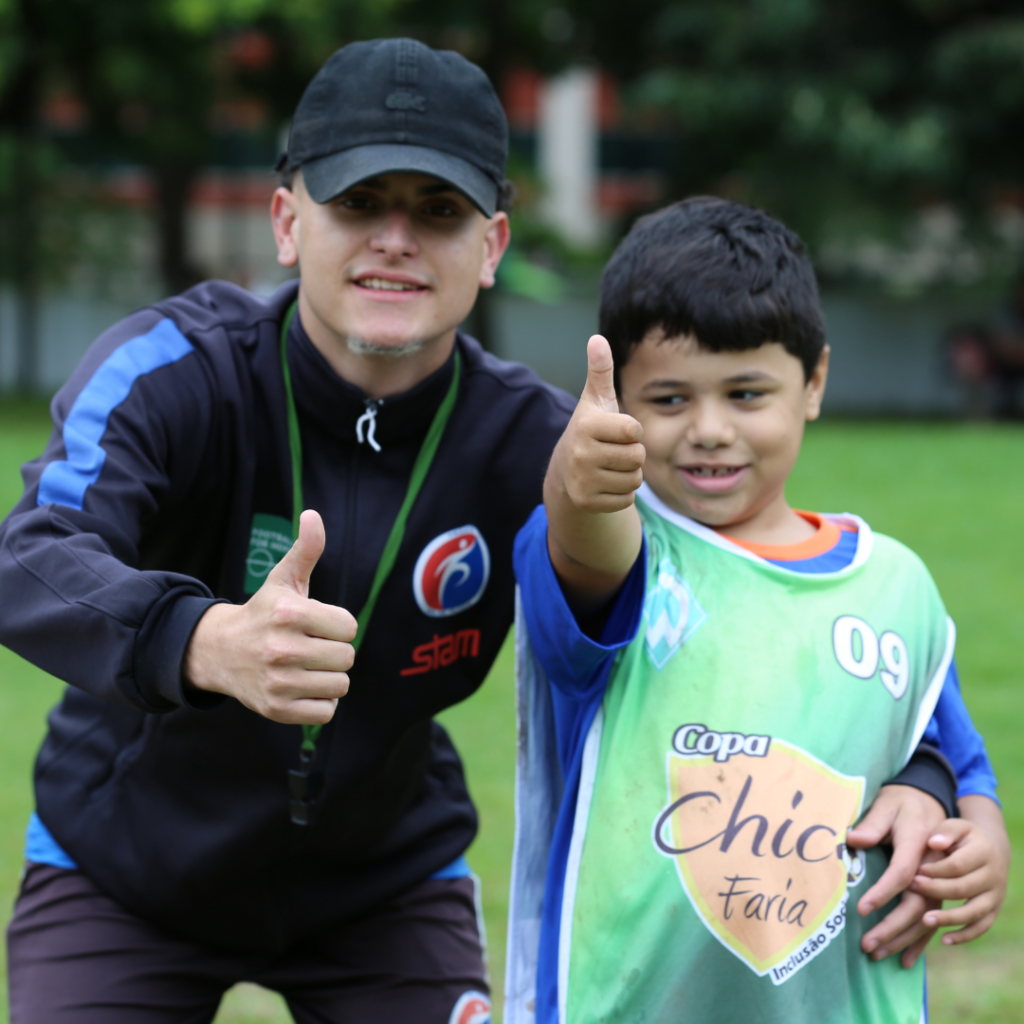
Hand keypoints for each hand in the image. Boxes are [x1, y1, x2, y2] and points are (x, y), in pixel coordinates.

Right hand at [185, 509, 356, 723]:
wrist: (220, 652)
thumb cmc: (264, 613)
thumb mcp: (284, 580)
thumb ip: (306, 549)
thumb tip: (313, 515)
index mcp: (290, 613)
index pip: (349, 626)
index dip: (337, 625)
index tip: (316, 624)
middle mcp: (282, 648)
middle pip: (347, 657)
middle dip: (334, 651)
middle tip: (310, 646)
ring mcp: (278, 681)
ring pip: (340, 685)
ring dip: (329, 677)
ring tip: (306, 667)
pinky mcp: (276, 709)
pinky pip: (325, 712)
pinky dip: (320, 703)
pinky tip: (301, 687)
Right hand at [549, 335, 644, 515]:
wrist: (565, 471)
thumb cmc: (590, 430)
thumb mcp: (595, 400)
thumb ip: (600, 370)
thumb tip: (597, 338)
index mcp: (586, 426)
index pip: (633, 430)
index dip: (631, 431)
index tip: (616, 431)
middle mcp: (581, 454)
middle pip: (637, 456)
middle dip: (632, 454)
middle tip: (613, 451)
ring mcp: (582, 480)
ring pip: (634, 480)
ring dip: (629, 474)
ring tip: (610, 466)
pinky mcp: (587, 502)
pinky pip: (627, 500)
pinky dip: (622, 493)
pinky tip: (606, 483)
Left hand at [846, 784, 946, 967]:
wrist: (925, 799)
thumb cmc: (900, 802)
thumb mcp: (886, 804)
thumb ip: (872, 823)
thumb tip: (853, 839)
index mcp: (919, 845)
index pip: (901, 874)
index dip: (882, 893)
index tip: (862, 909)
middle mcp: (931, 869)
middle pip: (916, 905)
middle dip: (892, 927)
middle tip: (866, 944)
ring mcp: (936, 882)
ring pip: (925, 919)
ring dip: (902, 939)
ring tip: (877, 954)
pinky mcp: (935, 890)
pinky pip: (930, 920)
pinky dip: (919, 941)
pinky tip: (906, 961)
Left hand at [909, 796, 1009, 946]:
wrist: (991, 850)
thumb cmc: (963, 837)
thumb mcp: (956, 826)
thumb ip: (945, 831)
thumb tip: (933, 843)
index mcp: (984, 852)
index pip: (957, 866)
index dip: (935, 870)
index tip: (914, 872)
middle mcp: (993, 876)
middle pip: (963, 889)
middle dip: (935, 890)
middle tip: (912, 888)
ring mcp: (995, 896)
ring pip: (974, 912)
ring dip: (949, 918)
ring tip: (925, 920)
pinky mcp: (993, 910)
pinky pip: (981, 927)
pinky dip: (964, 935)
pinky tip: (944, 940)